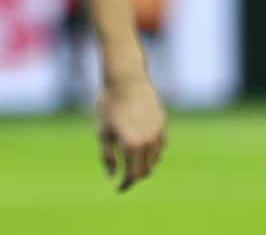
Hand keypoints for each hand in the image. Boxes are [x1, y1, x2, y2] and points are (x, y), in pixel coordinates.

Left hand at [96, 70, 166, 191]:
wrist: (126, 78)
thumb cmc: (109, 104)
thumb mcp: (103, 132)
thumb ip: (108, 157)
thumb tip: (112, 176)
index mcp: (132, 145)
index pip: (133, 175)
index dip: (126, 184)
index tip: (119, 188)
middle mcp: (148, 141)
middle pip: (146, 170)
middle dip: (135, 176)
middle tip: (124, 176)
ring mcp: (158, 132)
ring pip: (155, 159)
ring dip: (145, 164)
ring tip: (132, 162)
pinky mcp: (162, 123)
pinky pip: (160, 146)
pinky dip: (152, 152)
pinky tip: (142, 148)